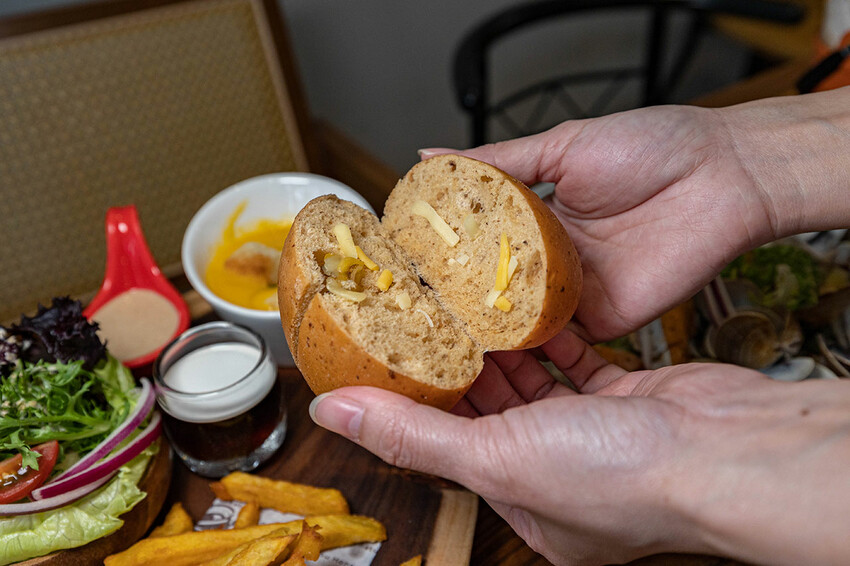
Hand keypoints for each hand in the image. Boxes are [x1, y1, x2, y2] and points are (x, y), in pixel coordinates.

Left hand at [310, 330, 849, 564]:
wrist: (730, 449)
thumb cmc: (625, 477)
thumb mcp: (496, 457)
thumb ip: (413, 432)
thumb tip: (335, 414)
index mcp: (525, 505)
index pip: (451, 448)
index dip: (420, 405)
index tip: (394, 361)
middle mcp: (559, 476)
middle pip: (491, 414)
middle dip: (460, 369)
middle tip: (426, 321)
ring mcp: (596, 438)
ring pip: (534, 385)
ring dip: (503, 348)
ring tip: (466, 308)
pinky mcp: (629, 400)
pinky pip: (578, 364)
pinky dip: (552, 339)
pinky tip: (529, 312)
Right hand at [422, 91, 849, 341]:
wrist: (723, 176)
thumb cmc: (652, 149)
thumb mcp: (560, 146)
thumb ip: (496, 163)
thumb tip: (429, 155)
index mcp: (537, 219)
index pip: (475, 244)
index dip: (440, 256)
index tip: (399, 264)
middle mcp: (551, 260)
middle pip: (490, 287)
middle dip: (451, 300)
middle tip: (402, 309)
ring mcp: (574, 293)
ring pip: (516, 317)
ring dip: (480, 326)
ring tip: (429, 333)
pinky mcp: (600, 320)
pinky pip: (554, 336)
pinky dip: (522, 343)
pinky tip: (484, 345)